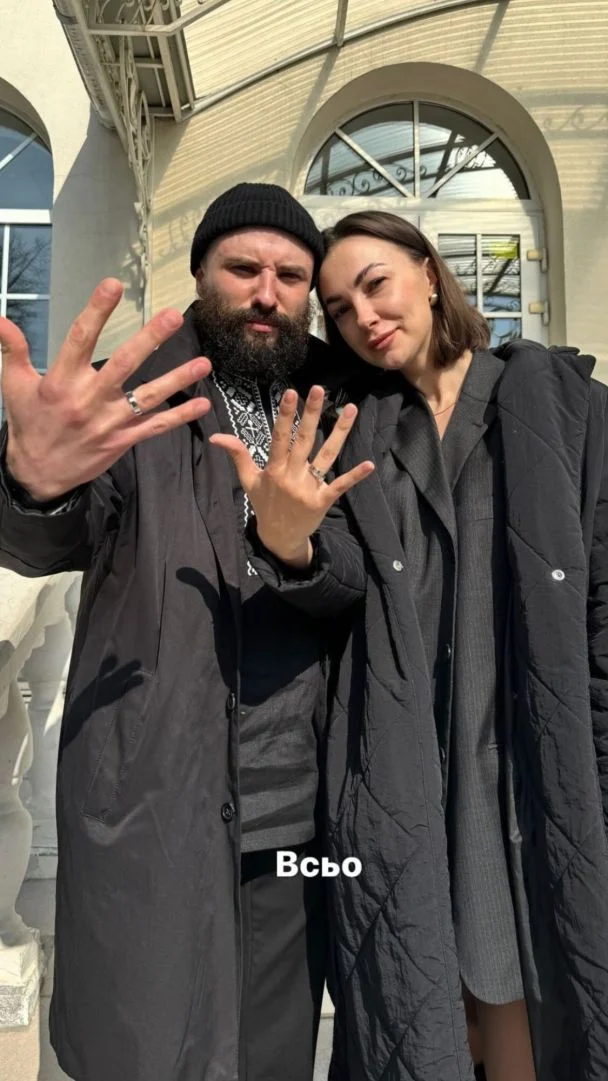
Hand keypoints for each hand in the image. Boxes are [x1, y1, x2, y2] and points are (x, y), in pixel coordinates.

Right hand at [0, 278, 211, 500]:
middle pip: (123, 364)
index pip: (80, 338)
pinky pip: (156, 427)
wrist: (39, 473)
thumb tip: (0, 317)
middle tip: (172, 316)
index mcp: (60, 382)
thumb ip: (12, 348)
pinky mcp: (123, 441)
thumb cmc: (29, 423)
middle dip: (149, 339)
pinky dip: (180, 417)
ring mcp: (109, 422)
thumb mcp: (13, 385)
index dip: (97, 311)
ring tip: (204, 363)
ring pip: (148, 397)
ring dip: (177, 380)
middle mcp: (87, 400)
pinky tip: (203, 404)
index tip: (113, 285)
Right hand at [209, 384, 373, 566]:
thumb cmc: (264, 504)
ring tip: (351, 409)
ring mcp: (308, 489)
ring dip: (339, 432)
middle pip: (303, 440)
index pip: (280, 438)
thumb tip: (217, 436)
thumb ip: (237, 455)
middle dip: (311, 414)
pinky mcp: (322, 501)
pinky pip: (339, 486)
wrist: (279, 538)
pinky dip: (354, 476)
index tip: (290, 393)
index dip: (286, 416)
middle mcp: (291, 476)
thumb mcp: (248, 480)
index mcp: (273, 469)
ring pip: (326, 456)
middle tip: (318, 389)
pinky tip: (369, 464)